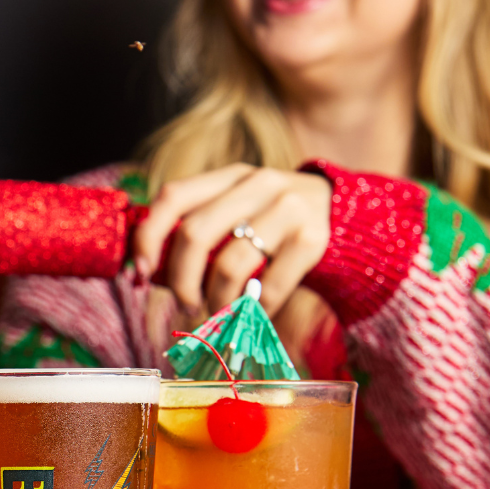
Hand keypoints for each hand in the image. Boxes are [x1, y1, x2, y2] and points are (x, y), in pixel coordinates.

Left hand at [132, 164, 331, 315]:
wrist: (349, 221)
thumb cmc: (275, 228)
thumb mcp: (238, 216)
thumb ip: (201, 234)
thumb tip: (149, 273)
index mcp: (228, 176)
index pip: (173, 196)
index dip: (148, 236)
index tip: (140, 273)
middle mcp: (256, 183)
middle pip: (195, 233)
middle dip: (181, 280)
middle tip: (185, 304)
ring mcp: (288, 206)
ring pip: (230, 262)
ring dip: (217, 299)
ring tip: (219, 310)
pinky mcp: (314, 237)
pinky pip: (270, 284)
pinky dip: (256, 308)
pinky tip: (256, 312)